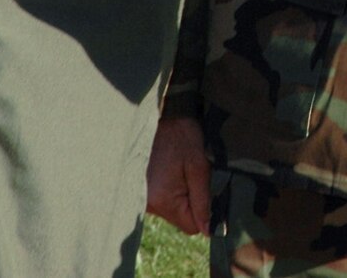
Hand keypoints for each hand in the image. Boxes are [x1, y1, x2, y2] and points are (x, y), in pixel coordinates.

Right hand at [144, 115, 210, 236]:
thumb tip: (208, 230)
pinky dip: (168, 188)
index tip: (207, 192)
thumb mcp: (198, 167)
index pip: (191, 226)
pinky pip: (161, 199)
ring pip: (170, 208)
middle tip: (192, 175)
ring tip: (179, 169)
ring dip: (179, 194)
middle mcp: (147, 203)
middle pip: (179, 218)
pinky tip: (169, 168)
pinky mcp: (138, 189)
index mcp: (163, 200)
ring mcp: (141, 197)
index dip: (204, 213)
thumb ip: (203, 200)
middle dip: (191, 201)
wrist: (163, 114)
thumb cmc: (182, 137)